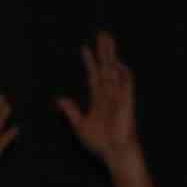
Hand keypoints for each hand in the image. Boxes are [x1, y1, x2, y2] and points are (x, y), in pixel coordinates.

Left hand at [57, 31, 140, 165]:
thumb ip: (71, 111)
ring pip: (115, 70)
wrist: (114, 152)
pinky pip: (127, 84)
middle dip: (104, 51)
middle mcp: (109, 94)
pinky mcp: (127, 102)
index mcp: (98, 100)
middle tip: (102, 34)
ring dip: (111, 55)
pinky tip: (118, 63)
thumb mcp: (80, 126)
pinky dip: (123, 74)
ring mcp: (118, 96)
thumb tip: (59, 100)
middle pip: (105, 67)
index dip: (89, 62)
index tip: (84, 48)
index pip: (93, 75)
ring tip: (109, 40)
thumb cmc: (100, 142)